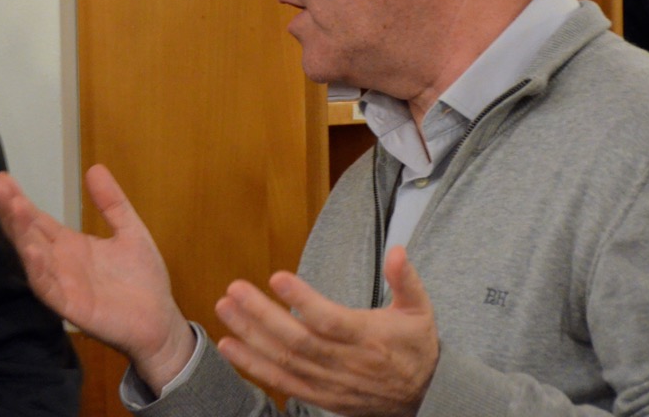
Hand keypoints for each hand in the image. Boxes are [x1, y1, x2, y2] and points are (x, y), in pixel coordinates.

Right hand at [0, 164, 194, 392]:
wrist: (159, 321)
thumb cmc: (143, 279)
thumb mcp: (130, 231)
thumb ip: (112, 203)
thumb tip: (95, 168)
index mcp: (69, 244)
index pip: (37, 219)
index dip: (19, 200)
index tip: (1, 178)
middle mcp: (58, 263)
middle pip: (28, 234)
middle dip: (11, 211)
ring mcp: (61, 284)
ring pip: (33, 257)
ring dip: (22, 234)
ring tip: (12, 208)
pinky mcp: (70, 307)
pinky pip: (49, 288)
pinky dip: (38, 270)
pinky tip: (31, 251)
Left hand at [214, 246, 437, 416]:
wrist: (424, 397)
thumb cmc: (416, 348)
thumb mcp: (420, 311)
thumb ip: (406, 280)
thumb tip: (397, 251)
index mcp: (368, 338)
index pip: (330, 320)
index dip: (302, 300)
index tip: (277, 277)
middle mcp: (345, 363)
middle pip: (297, 340)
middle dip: (261, 314)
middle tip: (234, 289)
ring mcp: (329, 382)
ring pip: (284, 360)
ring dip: (250, 336)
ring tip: (224, 310)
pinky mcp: (319, 395)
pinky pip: (281, 382)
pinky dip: (252, 366)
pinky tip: (229, 346)